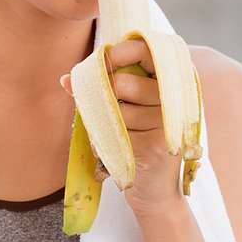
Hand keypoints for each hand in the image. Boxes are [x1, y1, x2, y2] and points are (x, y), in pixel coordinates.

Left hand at [59, 38, 182, 211]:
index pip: (147, 50)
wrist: (156, 190)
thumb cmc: (137, 140)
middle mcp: (174, 96)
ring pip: (115, 111)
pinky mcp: (156, 144)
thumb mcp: (124, 108)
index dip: (119, 53)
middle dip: (104, 96)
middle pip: (123, 83)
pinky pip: (113, 134)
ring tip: (116, 135)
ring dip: (104, 124)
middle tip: (106, 109)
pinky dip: (105, 143)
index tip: (100, 62)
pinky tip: (117, 151)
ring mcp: (167, 121)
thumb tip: (66, 79)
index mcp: (171, 79)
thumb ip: (102, 89)